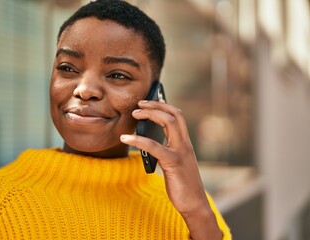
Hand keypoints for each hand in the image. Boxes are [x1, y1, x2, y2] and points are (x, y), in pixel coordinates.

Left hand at [120, 100, 221, 239]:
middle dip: (156, 105)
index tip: (150, 101)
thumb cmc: (182, 185)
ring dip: (150, 114)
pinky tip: (126, 138)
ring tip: (134, 114)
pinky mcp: (173, 163)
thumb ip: (166, 152)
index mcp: (185, 144)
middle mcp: (185, 144)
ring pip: (168, 123)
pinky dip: (139, 139)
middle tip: (139, 103)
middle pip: (174, 115)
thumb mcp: (174, 164)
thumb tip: (150, 143)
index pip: (177, 117)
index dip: (164, 106)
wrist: (195, 204)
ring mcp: (181, 152)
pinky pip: (155, 147)